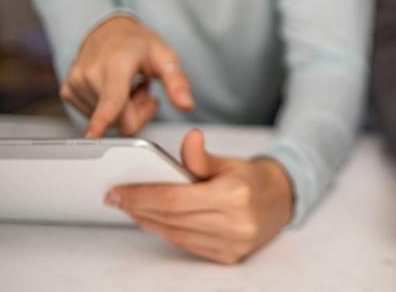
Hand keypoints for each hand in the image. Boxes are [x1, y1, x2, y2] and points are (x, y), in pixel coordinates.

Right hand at [61, 15, 194, 136]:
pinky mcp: (68, 92)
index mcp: (117, 63)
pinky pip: (93, 117)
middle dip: (137, 112)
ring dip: (123, 109)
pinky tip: (113, 90)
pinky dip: (107, 109)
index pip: (112, 98)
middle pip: (119, 119)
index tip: (93, 134)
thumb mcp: (164, 57)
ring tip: (127, 86)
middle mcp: (91, 73)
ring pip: (107, 121)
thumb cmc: (136, 43)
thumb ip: (177, 82)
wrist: (107, 30)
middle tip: (144, 90)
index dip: (104, 118)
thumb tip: (187, 105)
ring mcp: (76, 83)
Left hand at [106, 129, 293, 263]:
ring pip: (175, 235)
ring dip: (147, 221)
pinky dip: (165, 231)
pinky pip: (186, 245)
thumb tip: (189, 138)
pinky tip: (151, 219)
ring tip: (128, 207)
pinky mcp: (228, 257)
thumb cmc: (251, 179)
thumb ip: (202, 156)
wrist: (281, 202)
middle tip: (114, 197)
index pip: (175, 199)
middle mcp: (234, 224)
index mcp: (235, 195)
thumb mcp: (229, 161)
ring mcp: (232, 244)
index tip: (117, 190)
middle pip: (172, 218)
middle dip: (138, 208)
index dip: (142, 195)